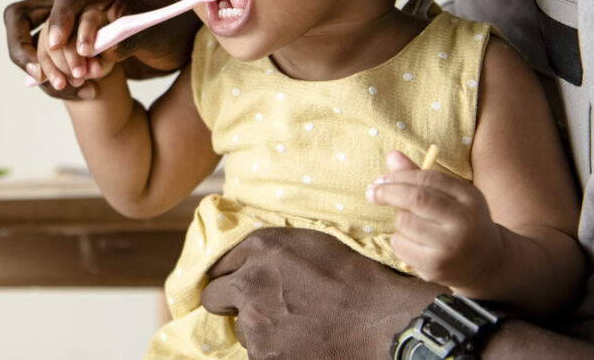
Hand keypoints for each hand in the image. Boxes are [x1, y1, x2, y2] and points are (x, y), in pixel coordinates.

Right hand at [3, 0, 199, 98]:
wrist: (179, 45)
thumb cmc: (173, 29)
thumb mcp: (157, 33)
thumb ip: (128, 40)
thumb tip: (101, 53)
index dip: (58, 19)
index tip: (55, 45)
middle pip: (26, 14)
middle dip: (26, 46)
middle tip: (42, 75)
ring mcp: (71, 20)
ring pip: (34, 42)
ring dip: (49, 67)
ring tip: (78, 85)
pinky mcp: (69, 41)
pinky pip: (48, 61)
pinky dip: (59, 78)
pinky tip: (85, 92)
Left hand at [199, 227, 444, 358]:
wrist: (380, 320)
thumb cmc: (352, 279)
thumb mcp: (309, 244)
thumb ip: (268, 250)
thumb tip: (244, 259)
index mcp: (260, 247)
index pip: (220, 263)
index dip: (232, 275)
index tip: (239, 283)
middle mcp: (249, 280)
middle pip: (214, 296)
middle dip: (229, 301)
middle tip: (259, 308)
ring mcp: (254, 320)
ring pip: (240, 328)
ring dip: (258, 329)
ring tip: (296, 327)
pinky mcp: (262, 354)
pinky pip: (257, 352)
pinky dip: (273, 352)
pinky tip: (300, 345)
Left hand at [367, 150, 501, 292]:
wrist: (484, 263)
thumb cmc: (459, 221)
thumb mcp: (449, 197)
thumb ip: (420, 176)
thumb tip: (391, 155)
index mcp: (470, 198)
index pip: (429, 178)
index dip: (400, 175)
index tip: (381, 178)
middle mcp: (465, 222)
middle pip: (416, 198)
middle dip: (387, 192)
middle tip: (371, 192)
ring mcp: (451, 246)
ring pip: (404, 222)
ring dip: (399, 220)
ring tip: (414, 227)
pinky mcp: (435, 266)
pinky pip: (400, 245)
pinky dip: (399, 241)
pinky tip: (416, 245)